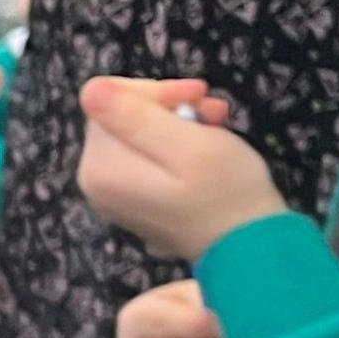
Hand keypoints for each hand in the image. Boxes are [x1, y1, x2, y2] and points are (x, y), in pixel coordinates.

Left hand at [76, 77, 288, 262]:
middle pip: (121, 116)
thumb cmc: (226, 194)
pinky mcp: (136, 198)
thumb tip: (89, 89)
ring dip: (178, 120)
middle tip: (211, 108)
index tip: (197, 94)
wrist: (249, 248)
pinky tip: (207, 141)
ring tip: (216, 122)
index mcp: (100, 169)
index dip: (155, 91)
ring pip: (138, 132)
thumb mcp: (187, 145)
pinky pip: (148, 154)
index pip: (109, 100)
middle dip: (167, 105)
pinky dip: (177, 142)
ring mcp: (114, 194)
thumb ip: (136, 116)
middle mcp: (96, 183)